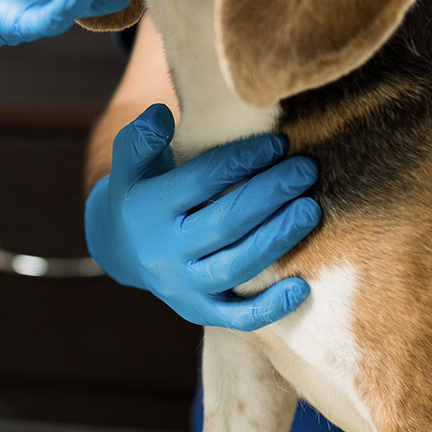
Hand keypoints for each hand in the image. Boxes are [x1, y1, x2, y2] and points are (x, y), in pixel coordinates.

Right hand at [82, 104, 319, 330]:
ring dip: (277, 238)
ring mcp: (181, 285)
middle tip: (306, 170)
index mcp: (147, 208)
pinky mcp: (197, 311)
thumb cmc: (140, 192)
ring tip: (311, 209)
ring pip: (235, 266)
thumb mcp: (130, 163)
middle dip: (270, 195)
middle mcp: (163, 251)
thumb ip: (142, 137)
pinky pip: (237, 316)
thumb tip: (160, 114)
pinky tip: (303, 286)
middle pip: (224, 223)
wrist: (120, 249)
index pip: (201, 182)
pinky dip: (270, 307)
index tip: (278, 143)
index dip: (242, 161)